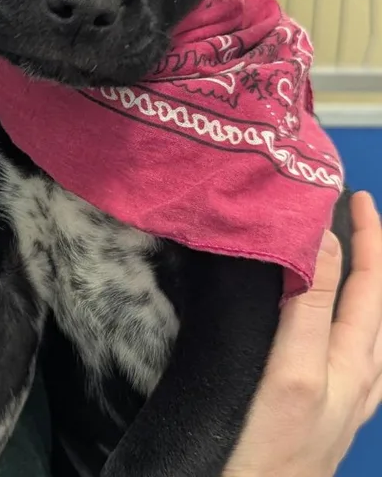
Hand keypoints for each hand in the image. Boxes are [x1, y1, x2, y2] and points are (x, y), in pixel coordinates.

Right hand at [224, 191, 381, 476]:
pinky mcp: (330, 410)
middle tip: (358, 208)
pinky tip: (346, 325)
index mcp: (353, 361)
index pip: (367, 283)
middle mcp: (361, 376)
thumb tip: (319, 242)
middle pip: (377, 301)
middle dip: (374, 251)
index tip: (350, 195)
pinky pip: (359, 350)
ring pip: (372, 326)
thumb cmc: (266, 443)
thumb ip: (309, 307)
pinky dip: (357, 317)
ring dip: (369, 283)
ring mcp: (349, 396)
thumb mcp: (293, 372)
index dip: (365, 237)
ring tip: (360, 253)